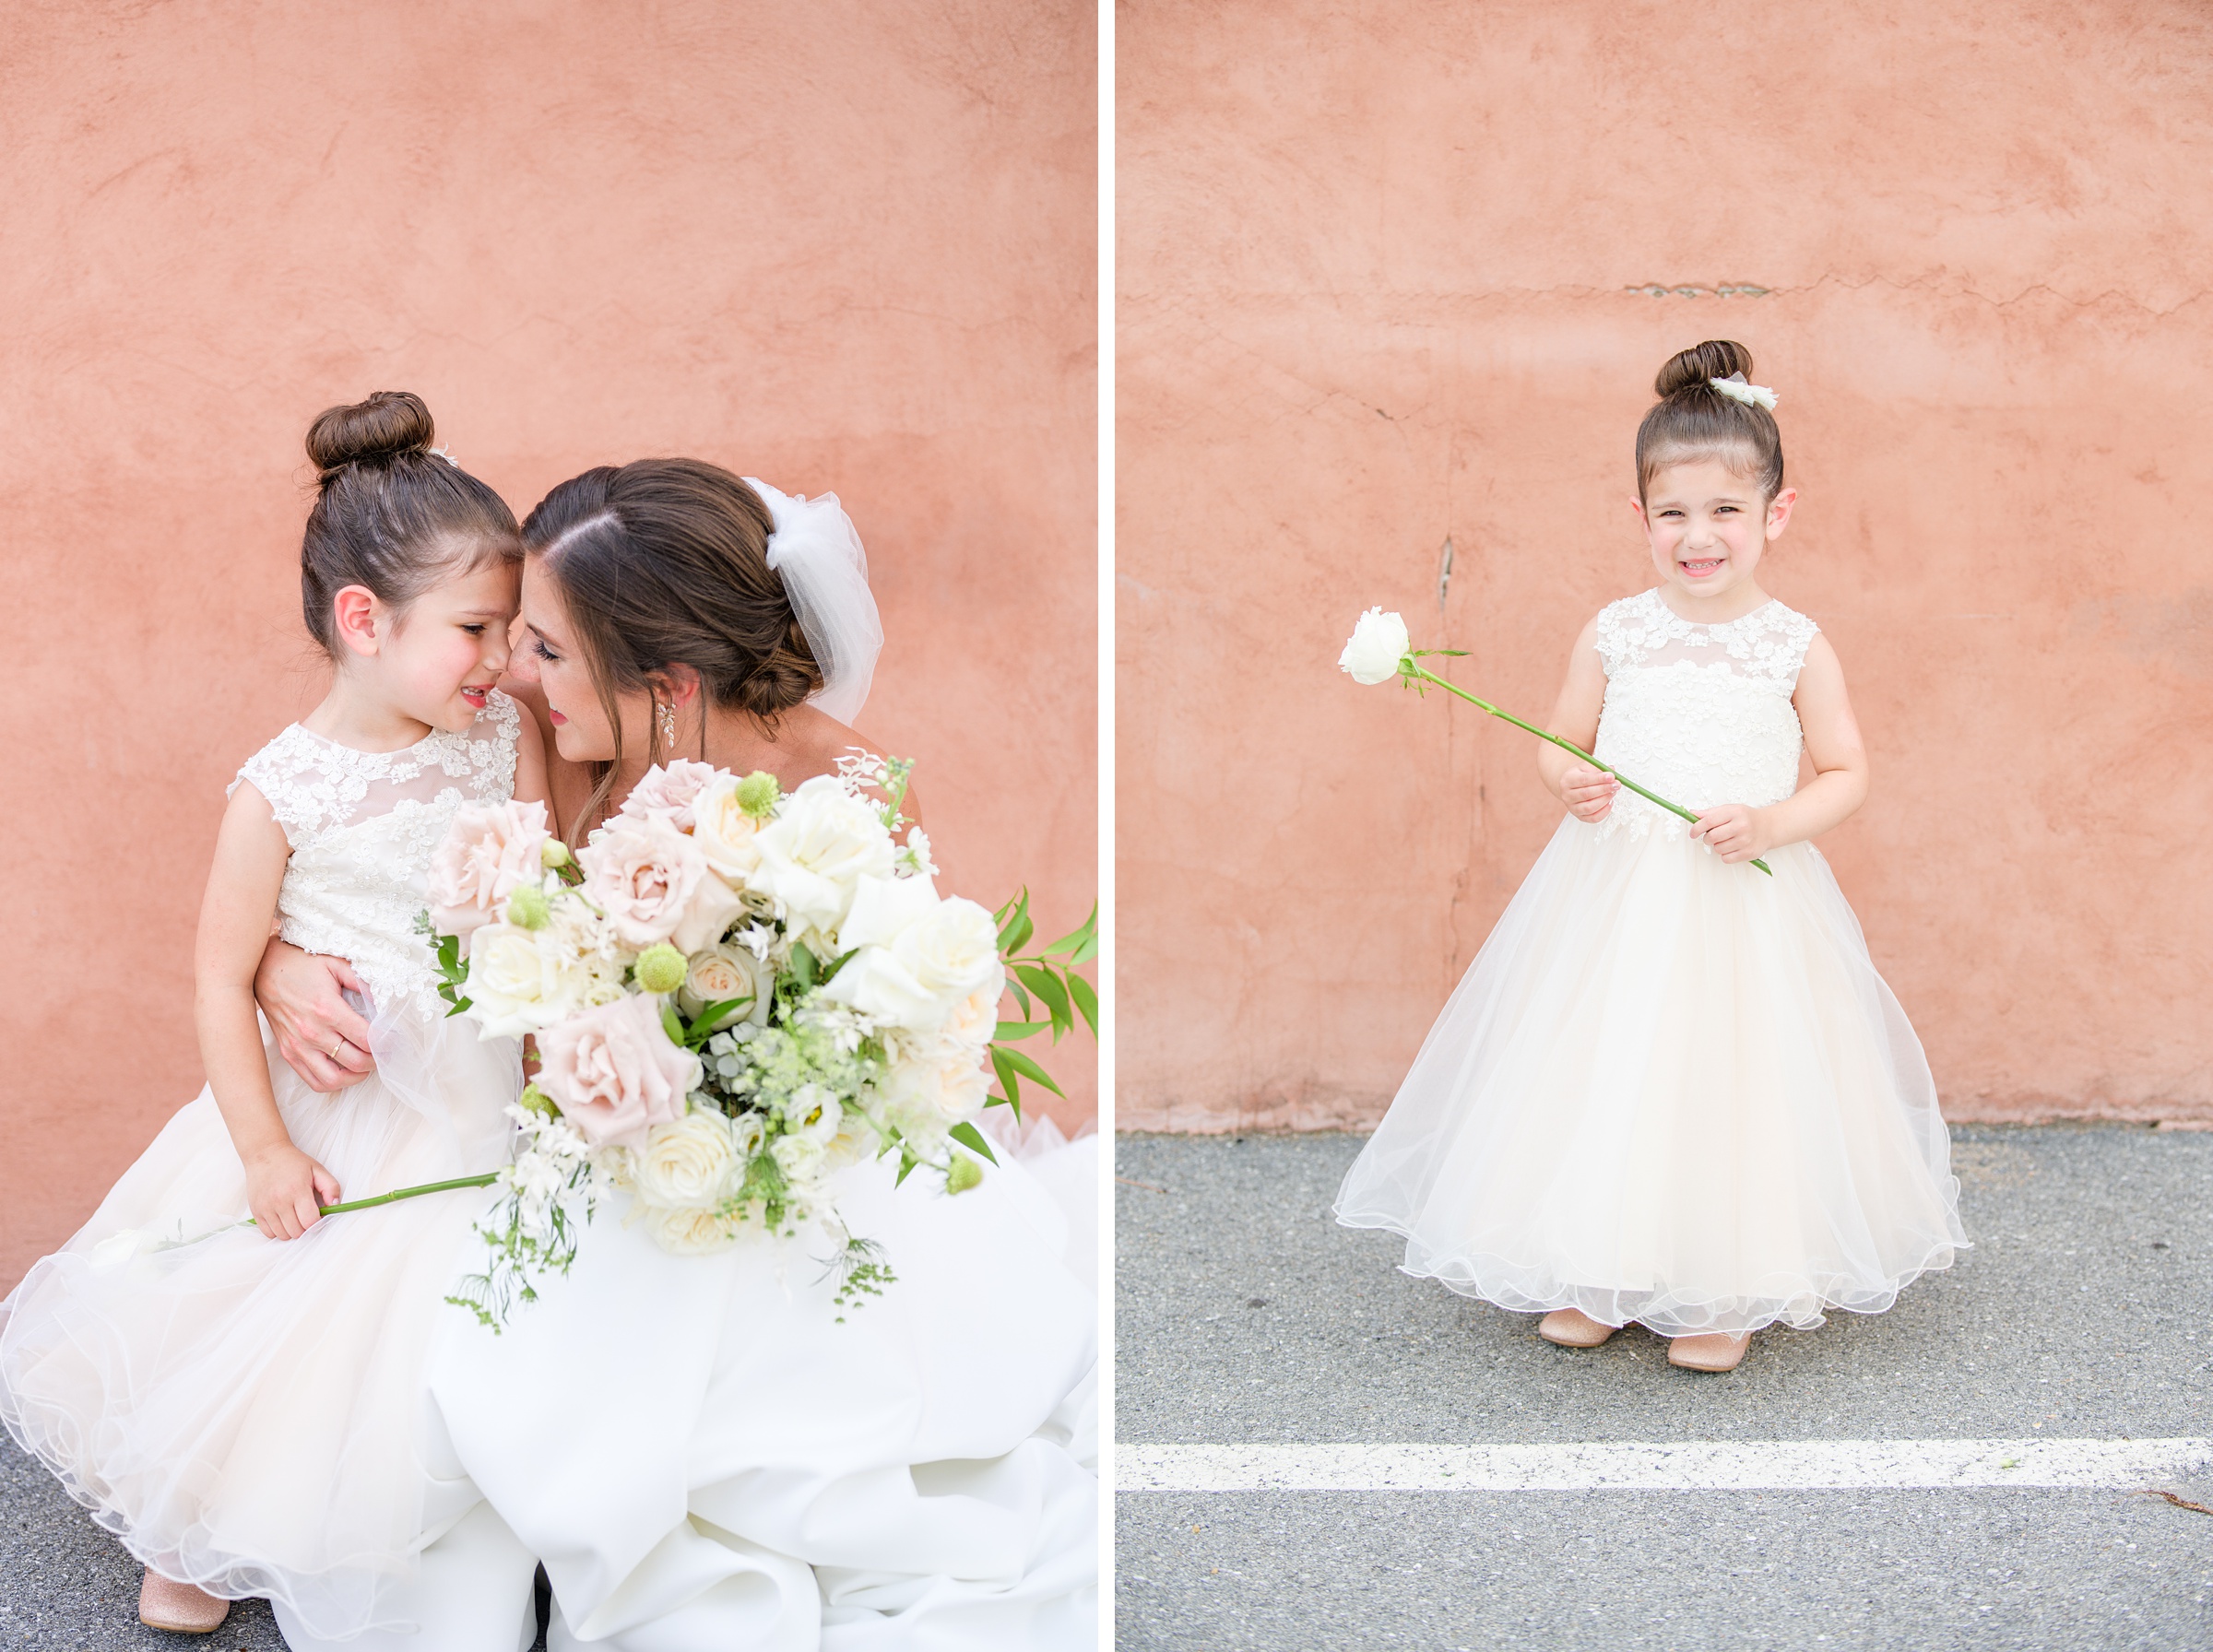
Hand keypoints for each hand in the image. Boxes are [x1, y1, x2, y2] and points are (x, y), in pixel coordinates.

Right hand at [243, 1142, 340, 1240]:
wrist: (265, 1154)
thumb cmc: (293, 1162)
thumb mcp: (317, 1170)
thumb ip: (331, 1188)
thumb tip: (336, 1206)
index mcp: (298, 1190)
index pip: (310, 1222)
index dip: (317, 1223)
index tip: (318, 1216)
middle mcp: (280, 1201)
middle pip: (297, 1232)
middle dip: (305, 1227)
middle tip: (306, 1215)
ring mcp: (266, 1207)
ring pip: (283, 1236)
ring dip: (291, 1230)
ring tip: (294, 1217)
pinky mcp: (256, 1211)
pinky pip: (268, 1233)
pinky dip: (277, 1230)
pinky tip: (282, 1218)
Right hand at [256, 940, 376, 1091]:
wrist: (263, 969)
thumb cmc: (302, 965)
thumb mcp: (336, 964)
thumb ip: (363, 983)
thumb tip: (385, 1002)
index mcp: (327, 1010)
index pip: (367, 1039)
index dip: (387, 1042)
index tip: (395, 1039)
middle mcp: (312, 1032)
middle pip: (356, 1062)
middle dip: (377, 1060)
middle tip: (385, 1052)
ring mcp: (298, 1046)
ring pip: (334, 1080)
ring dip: (356, 1076)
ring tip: (366, 1063)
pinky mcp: (288, 1053)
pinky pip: (313, 1081)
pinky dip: (333, 1082)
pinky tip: (344, 1069)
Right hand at [1561, 764, 1617, 823]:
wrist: (1571, 788)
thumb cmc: (1580, 776)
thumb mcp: (1586, 767)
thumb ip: (1599, 768)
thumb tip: (1612, 770)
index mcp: (1567, 780)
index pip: (1584, 780)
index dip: (1599, 779)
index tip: (1612, 776)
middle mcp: (1567, 795)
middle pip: (1586, 794)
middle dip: (1604, 789)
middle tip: (1616, 784)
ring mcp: (1572, 808)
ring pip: (1590, 807)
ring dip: (1605, 800)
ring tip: (1613, 792)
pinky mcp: (1579, 817)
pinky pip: (1593, 818)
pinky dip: (1604, 811)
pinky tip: (1610, 802)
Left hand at [1690, 803, 1771, 863]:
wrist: (1769, 826)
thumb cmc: (1746, 818)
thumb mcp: (1729, 810)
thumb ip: (1710, 813)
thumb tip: (1692, 814)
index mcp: (1734, 812)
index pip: (1708, 821)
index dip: (1696, 828)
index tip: (1693, 833)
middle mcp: (1741, 826)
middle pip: (1711, 837)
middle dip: (1707, 838)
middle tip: (1712, 836)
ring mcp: (1746, 840)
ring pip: (1718, 849)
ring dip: (1718, 846)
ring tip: (1727, 840)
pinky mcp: (1749, 853)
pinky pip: (1726, 859)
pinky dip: (1726, 855)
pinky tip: (1733, 847)